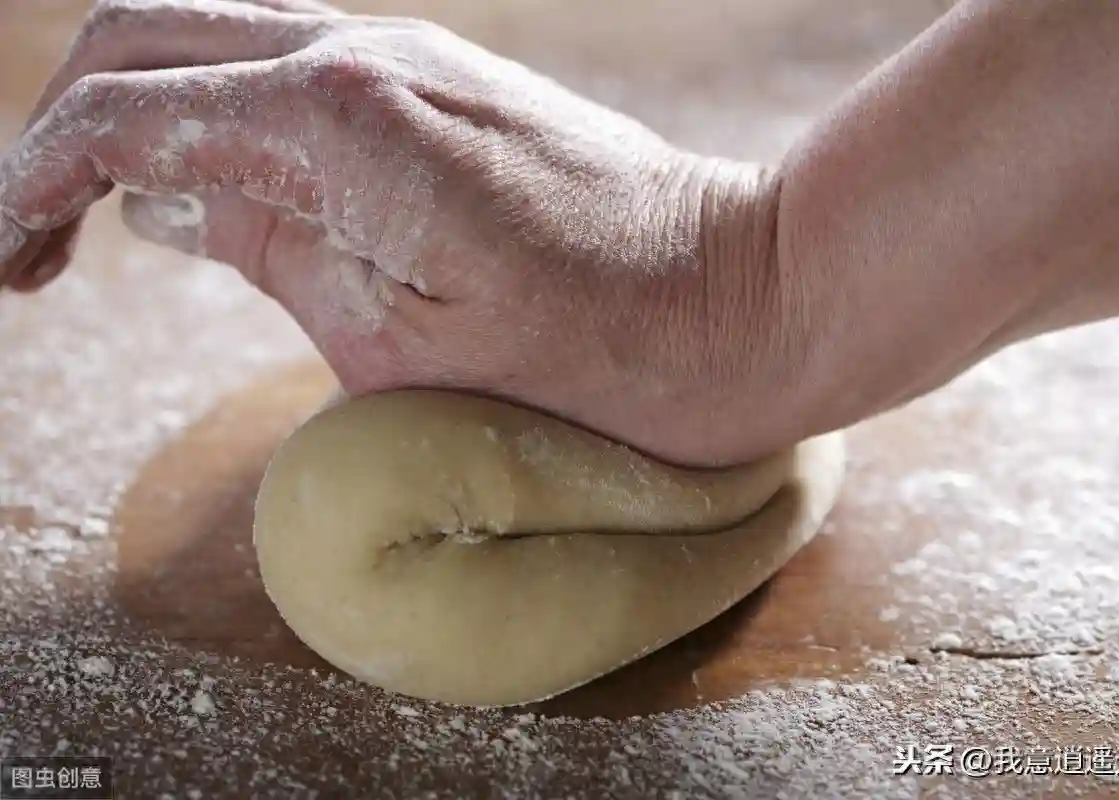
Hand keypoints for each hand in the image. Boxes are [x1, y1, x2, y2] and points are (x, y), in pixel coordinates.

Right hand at [0, 0, 789, 466]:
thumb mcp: (393, 341)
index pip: (120, 116)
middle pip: (146, 38)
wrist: (740, 305)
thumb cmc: (591, 357)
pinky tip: (225, 190)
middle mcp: (363, 49)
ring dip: (145, 111)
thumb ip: (267, 251)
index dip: (32, 188)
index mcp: (332, 115)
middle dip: (65, 129)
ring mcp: (412, 54)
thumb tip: (163, 201)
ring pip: (220, 37)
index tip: (10, 267)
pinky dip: (228, 113)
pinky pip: (297, 69)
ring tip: (115, 218)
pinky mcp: (448, 82)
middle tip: (41, 241)